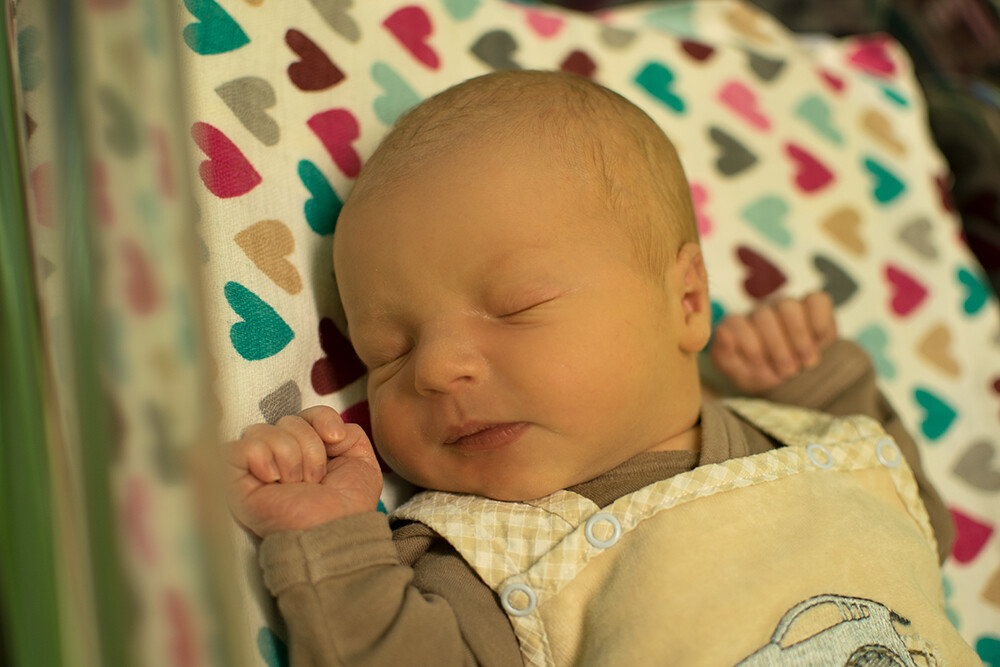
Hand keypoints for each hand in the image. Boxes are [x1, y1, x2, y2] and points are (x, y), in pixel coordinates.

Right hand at [228, 406, 382, 536]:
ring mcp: (255, 469)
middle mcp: (278, 457)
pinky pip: (237, 448)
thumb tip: (327, 426)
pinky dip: (260, 457)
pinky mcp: (233, 483)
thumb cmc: (347, 506)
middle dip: (309, 447)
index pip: (305, 413)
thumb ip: (349, 432)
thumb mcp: (361, 460)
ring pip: (261, 430)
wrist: (335, 531)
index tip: (335, 440)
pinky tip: (272, 479)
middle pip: (286, 420)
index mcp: (305, 451)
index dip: (321, 419)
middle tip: (313, 479)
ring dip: (289, 457)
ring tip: (295, 485)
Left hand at [709, 292, 836, 394]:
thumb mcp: (740, 375)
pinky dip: (820, 321)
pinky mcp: (813, 305)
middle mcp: (760, 311)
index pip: (736, 323)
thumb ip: (725, 356)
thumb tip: (722, 332)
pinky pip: (817, 301)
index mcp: (736, 325)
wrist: (795, 380)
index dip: (750, 346)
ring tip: (806, 362)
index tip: (761, 367)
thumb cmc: (762, 375)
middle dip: (777, 348)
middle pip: (764, 315)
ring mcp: (786, 306)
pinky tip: (821, 342)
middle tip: (788, 372)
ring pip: (789, 306)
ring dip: (799, 338)